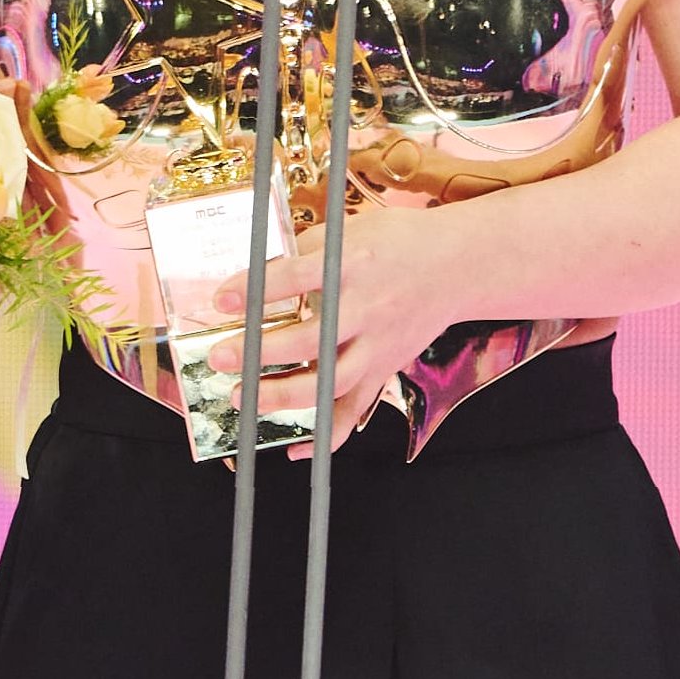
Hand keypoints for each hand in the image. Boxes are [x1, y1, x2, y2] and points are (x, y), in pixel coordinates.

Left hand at [204, 205, 465, 455]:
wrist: (459, 265)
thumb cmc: (398, 242)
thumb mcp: (351, 229)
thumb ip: (304, 252)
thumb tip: (254, 274)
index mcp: (353, 264)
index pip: (296, 278)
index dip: (255, 290)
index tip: (220, 300)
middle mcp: (368, 307)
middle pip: (311, 338)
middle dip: (260, 351)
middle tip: (221, 356)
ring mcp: (379, 344)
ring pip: (331, 381)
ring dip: (283, 394)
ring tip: (242, 396)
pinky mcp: (385, 369)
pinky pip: (356, 409)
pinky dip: (327, 435)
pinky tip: (295, 449)